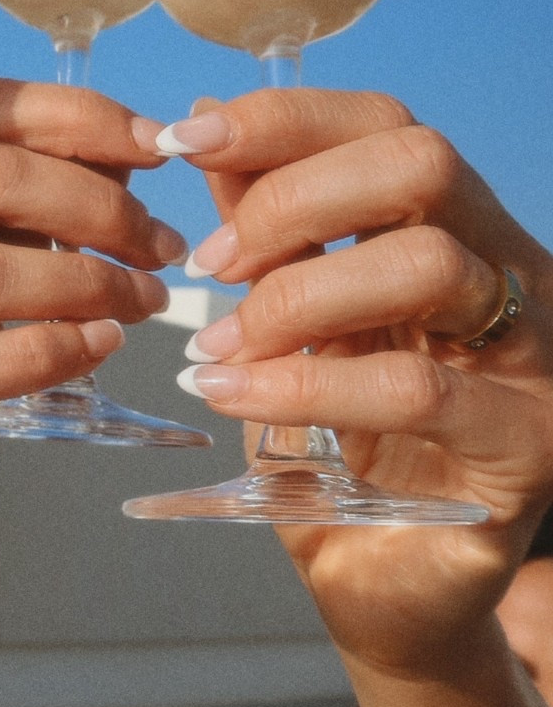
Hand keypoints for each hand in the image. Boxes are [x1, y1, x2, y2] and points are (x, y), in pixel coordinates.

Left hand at [162, 89, 552, 676]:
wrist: (382, 587)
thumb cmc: (337, 448)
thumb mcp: (288, 324)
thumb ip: (263, 230)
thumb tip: (209, 128)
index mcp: (458, 229)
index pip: (388, 126)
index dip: (287, 120)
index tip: (188, 136)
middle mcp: (511, 274)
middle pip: (421, 165)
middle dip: (295, 197)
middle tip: (211, 261)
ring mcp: (532, 357)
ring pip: (427, 264)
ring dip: (297, 294)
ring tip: (218, 344)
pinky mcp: (522, 446)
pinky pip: (415, 388)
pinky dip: (308, 384)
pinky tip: (235, 392)